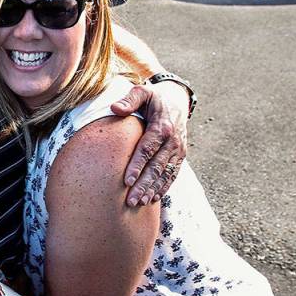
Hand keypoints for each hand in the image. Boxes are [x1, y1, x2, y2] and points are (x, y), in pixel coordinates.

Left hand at [111, 81, 188, 206]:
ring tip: (140, 203)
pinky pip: (172, 174)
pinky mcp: (180, 156)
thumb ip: (129, 99)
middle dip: (144, 185)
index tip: (126, 180)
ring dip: (153, 190)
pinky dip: (163, 187)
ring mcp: (178, 150)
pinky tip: (153, 199)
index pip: (148, 149)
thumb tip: (115, 108)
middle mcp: (172, 140)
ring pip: (165, 174)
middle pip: (156, 166)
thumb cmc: (153, 98)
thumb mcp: (142, 92)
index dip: (137, 165)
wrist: (177, 101)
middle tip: (130, 200)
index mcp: (162, 126)